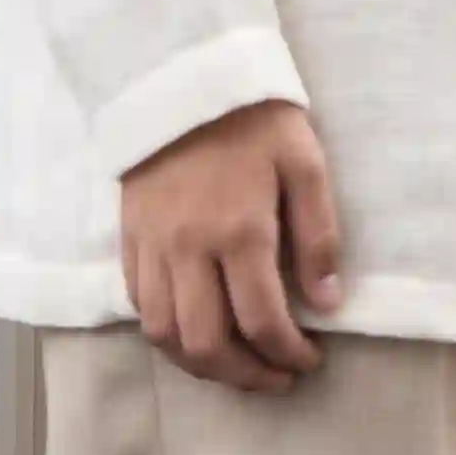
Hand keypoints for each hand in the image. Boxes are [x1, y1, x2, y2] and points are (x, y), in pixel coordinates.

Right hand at [116, 99, 346, 386]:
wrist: (181, 77)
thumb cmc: (255, 120)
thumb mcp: (305, 166)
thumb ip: (318, 237)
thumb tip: (327, 303)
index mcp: (240, 231)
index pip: (262, 321)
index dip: (289, 354)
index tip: (309, 360)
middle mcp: (189, 249)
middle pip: (207, 344)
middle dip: (246, 376)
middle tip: (277, 377)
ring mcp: (152, 246)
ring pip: (164, 335)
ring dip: (202, 365)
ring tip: (236, 366)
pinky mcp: (129, 238)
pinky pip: (139, 305)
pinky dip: (166, 333)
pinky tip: (195, 332)